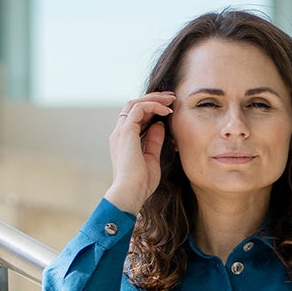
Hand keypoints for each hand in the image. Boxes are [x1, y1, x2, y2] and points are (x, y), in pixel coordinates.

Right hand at [104, 91, 174, 214]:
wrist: (130, 193)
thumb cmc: (141, 184)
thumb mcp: (152, 159)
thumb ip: (154, 141)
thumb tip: (159, 125)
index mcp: (124, 141)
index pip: (135, 117)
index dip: (152, 109)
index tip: (169, 109)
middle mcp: (120, 133)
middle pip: (134, 105)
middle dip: (153, 98)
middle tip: (172, 97)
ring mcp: (121, 132)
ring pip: (135, 103)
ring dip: (154, 98)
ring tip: (171, 100)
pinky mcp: (126, 132)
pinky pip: (139, 108)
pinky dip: (153, 106)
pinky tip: (166, 111)